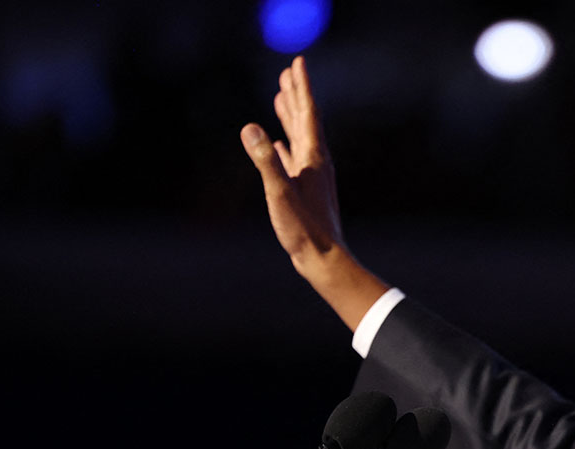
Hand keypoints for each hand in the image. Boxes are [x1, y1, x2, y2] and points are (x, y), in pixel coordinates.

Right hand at [241, 55, 342, 264]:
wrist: (323, 259)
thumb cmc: (304, 229)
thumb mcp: (280, 192)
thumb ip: (265, 160)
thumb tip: (251, 127)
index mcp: (314, 157)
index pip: (307, 113)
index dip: (302, 87)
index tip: (297, 62)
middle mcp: (316, 162)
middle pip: (305, 120)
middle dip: (296, 95)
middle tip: (288, 71)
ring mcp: (312, 175)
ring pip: (300, 137)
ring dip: (290, 116)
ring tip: (280, 97)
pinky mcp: (306, 190)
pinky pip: (294, 159)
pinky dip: (285, 146)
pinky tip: (277, 144)